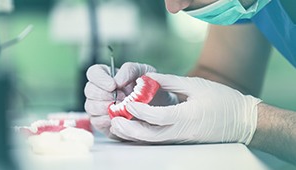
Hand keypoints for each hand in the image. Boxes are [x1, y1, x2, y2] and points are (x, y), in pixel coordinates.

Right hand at [85, 62, 176, 138]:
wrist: (158, 108)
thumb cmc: (149, 88)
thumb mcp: (144, 72)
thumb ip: (129, 70)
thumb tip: (117, 80)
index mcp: (107, 76)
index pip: (93, 73)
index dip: (100, 79)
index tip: (113, 85)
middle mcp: (99, 91)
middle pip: (89, 90)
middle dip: (104, 95)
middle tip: (121, 98)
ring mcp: (98, 107)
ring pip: (90, 106)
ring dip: (106, 108)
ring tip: (123, 108)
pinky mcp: (102, 123)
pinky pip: (97, 122)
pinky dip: (108, 120)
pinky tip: (120, 118)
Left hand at [110, 73, 261, 143]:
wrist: (242, 121)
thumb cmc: (222, 101)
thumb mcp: (196, 85)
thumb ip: (170, 82)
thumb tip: (148, 78)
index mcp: (187, 117)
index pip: (158, 116)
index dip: (140, 110)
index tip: (127, 103)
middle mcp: (182, 132)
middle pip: (150, 136)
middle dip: (129, 130)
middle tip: (113, 120)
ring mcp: (181, 138)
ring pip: (152, 141)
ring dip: (133, 134)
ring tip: (118, 125)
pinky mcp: (181, 140)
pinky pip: (158, 140)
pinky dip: (143, 135)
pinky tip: (133, 128)